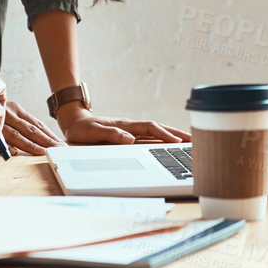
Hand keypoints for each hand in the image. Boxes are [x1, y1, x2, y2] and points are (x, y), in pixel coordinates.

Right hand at [2, 98, 62, 155]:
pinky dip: (5, 146)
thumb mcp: (7, 112)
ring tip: (43, 152)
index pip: (37, 124)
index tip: (61, 144)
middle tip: (59, 150)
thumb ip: (20, 122)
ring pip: (16, 135)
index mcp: (16, 110)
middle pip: (31, 130)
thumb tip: (42, 136)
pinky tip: (14, 152)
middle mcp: (9, 114)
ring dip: (30, 145)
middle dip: (46, 141)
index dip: (50, 135)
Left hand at [58, 107, 190, 145]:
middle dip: (176, 133)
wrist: (74, 123)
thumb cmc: (82, 129)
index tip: (178, 142)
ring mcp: (130, 130)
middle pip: (158, 128)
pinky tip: (166, 144)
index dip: (165, 134)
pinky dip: (160, 139)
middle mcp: (130, 127)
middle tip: (193, 139)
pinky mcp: (127, 135)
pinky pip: (148, 136)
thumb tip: (130, 139)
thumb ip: (111, 134)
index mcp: (125, 125)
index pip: (151, 128)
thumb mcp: (93, 132)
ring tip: (186, 142)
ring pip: (155, 132)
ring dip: (171, 136)